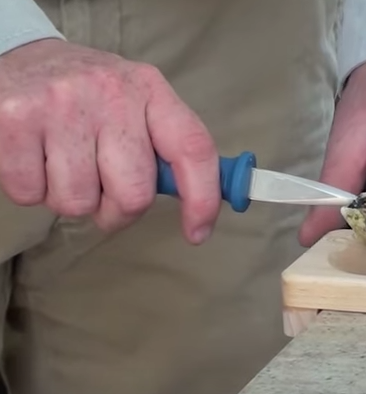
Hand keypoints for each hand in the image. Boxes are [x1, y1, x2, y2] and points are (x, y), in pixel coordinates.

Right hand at [0, 39, 219, 243]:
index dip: (203, 197)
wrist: (21, 55)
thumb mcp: (136, 102)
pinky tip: (33, 156)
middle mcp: (111, 92)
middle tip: (101, 188)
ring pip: (78, 203)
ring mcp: (61, 105)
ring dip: (71, 198)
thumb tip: (198, 205)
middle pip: (133, 195)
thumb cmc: (88, 93)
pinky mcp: (14, 120)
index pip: (193, 148)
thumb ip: (164, 146)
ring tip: (62, 161)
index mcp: (150, 89)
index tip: (198, 232)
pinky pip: (31, 195)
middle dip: (116, 210)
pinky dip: (31, 190)